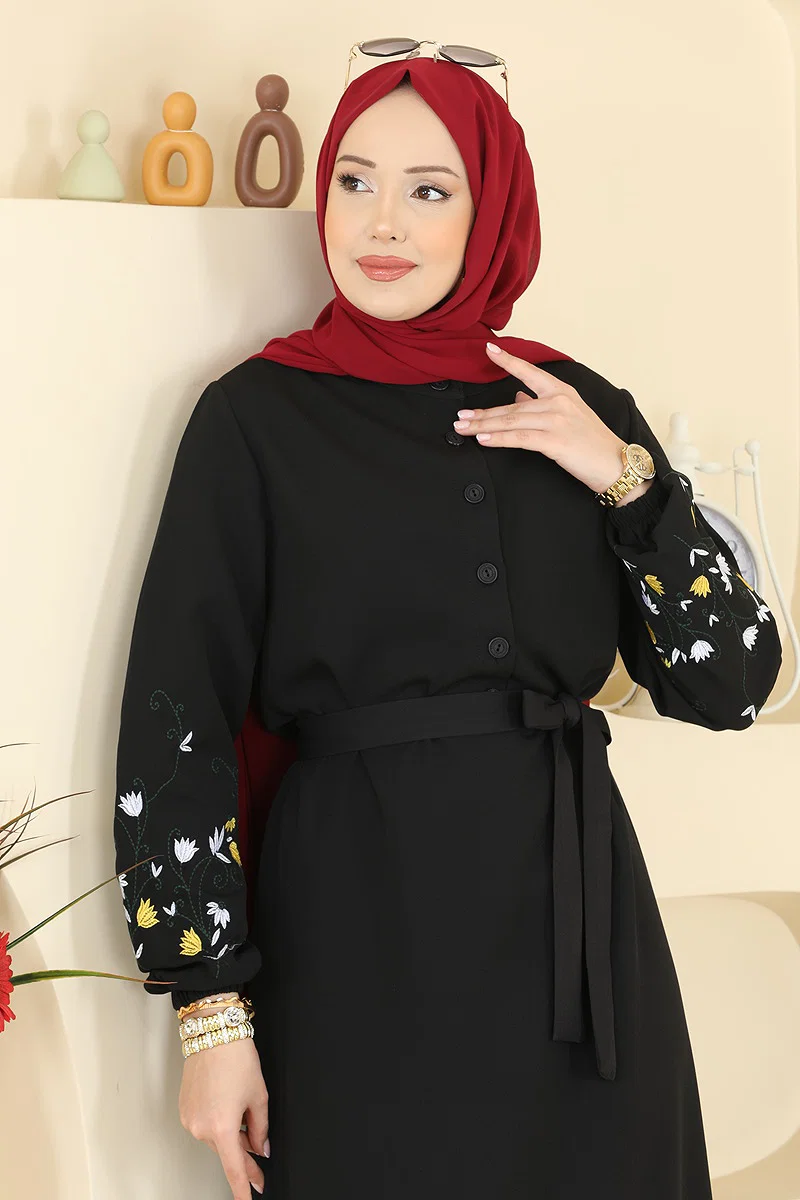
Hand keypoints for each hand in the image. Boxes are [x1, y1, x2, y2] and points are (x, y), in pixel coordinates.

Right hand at [179, 1036, 269, 1197]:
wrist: (212, 1033)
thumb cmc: (235, 1058)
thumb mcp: (258, 1095)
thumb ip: (261, 1128)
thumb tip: (260, 1148)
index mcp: (222, 1127)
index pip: (234, 1169)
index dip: (243, 1187)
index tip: (249, 1198)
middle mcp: (201, 1127)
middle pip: (226, 1152)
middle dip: (244, 1156)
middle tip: (259, 1163)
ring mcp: (190, 1120)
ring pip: (215, 1138)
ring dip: (230, 1136)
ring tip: (244, 1114)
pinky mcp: (184, 1110)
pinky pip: (204, 1126)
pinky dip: (217, 1123)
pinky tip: (227, 1107)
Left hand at [451, 343, 651, 502]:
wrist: (616, 464)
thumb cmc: (593, 443)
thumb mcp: (570, 415)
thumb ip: (542, 404)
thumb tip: (518, 397)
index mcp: (562, 391)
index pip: (530, 372)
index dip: (508, 361)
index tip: (489, 349)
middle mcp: (558, 402)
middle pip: (511, 406)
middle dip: (482, 412)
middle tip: (460, 417)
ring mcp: (557, 421)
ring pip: (511, 421)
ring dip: (484, 425)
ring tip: (464, 428)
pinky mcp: (555, 442)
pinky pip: (520, 438)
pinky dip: (499, 438)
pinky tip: (483, 438)